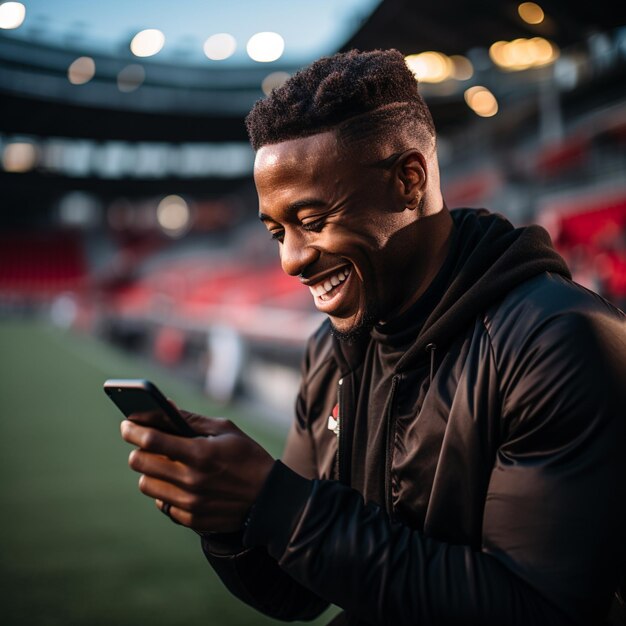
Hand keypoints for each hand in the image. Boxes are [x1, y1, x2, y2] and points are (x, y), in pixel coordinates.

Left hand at [120, 410, 273, 532]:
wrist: (269, 499)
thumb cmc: (247, 457)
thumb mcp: (224, 430)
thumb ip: (190, 419)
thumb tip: (162, 406)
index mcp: (199, 453)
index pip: (151, 440)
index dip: (133, 429)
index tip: (127, 425)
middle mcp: (190, 480)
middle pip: (140, 463)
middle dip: (138, 449)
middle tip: (146, 443)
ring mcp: (189, 503)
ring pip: (146, 485)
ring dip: (150, 472)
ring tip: (165, 464)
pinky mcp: (190, 519)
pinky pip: (161, 504)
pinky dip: (165, 491)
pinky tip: (180, 483)